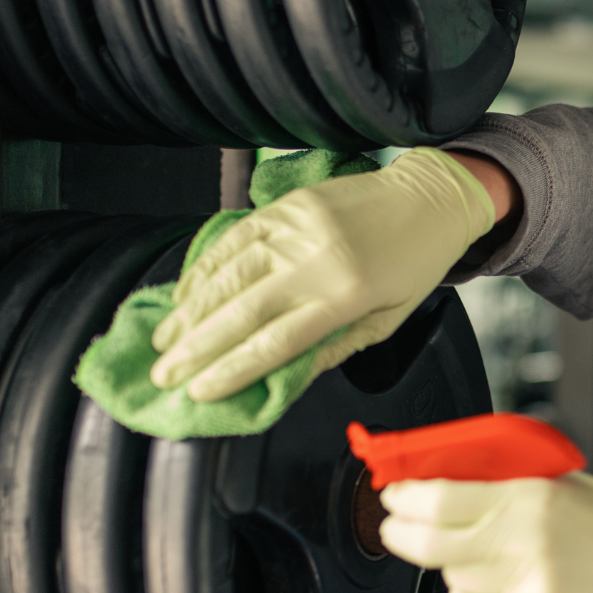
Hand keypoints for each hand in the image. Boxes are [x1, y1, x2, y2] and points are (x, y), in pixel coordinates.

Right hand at [149, 148, 495, 401]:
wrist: (429, 198)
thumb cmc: (412, 266)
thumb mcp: (386, 321)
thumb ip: (334, 349)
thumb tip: (283, 379)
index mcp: (347, 295)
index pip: (276, 343)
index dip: (232, 371)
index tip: (198, 394)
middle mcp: (316, 259)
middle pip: (241, 311)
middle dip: (195, 349)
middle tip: (162, 376)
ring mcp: (296, 227)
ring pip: (228, 274)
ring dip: (190, 311)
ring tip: (164, 341)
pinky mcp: (285, 205)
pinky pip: (233, 238)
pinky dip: (204, 267)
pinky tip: (184, 293)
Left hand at [379, 471, 592, 592]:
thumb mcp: (561, 485)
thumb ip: (505, 483)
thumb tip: (443, 475)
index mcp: (530, 499)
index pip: (440, 498)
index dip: (405, 496)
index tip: (394, 492)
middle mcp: (523, 545)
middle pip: (429, 544)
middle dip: (400, 533)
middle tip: (395, 524)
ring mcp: (526, 589)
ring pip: (451, 579)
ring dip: (448, 564)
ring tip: (476, 550)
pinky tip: (497, 577)